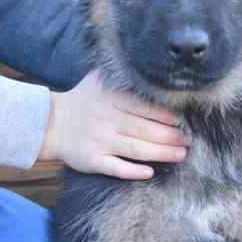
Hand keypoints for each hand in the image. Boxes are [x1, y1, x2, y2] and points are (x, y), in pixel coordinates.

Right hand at [38, 70, 188, 179]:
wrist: (52, 123)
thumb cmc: (85, 100)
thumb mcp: (100, 80)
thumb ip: (124, 74)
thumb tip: (156, 69)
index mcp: (111, 98)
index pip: (146, 106)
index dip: (168, 115)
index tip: (186, 120)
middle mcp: (106, 119)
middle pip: (145, 129)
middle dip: (171, 136)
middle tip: (189, 140)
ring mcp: (99, 141)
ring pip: (135, 149)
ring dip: (161, 153)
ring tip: (181, 154)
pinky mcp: (92, 160)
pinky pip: (115, 168)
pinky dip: (133, 171)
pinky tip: (150, 172)